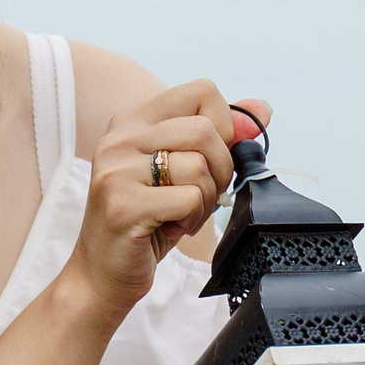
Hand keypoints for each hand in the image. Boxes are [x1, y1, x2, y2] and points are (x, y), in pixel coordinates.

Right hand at [70, 83, 268, 320]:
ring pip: (199, 167)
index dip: (224, 128)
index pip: (202, 91)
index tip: (211, 160)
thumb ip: (220, 137)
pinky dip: (192, 220)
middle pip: (205, 130)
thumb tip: (263, 109)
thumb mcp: (184, 171)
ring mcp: (117, 171)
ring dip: (204, 200)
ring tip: (180, 214)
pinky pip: (189, 199)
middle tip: (201, 195)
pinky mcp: (122, 205)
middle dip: (221, 169)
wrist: (102, 273)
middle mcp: (120, 138)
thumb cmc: (148, 220)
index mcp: (134, 121)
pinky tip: (170, 227)